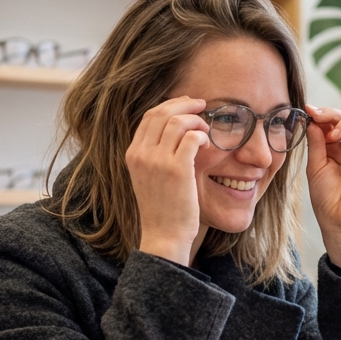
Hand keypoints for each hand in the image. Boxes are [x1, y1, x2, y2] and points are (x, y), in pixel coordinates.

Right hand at [125, 96, 209, 265]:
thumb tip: (173, 131)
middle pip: (162, 113)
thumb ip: (154, 155)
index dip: (170, 105)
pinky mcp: (177, 169)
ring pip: (178, 121)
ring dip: (197, 120)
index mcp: (132, 154)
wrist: (163, 235)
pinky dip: (203, 135)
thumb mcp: (148, 178)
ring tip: (207, 130)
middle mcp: (141, 154)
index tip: (187, 104)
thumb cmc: (162, 209)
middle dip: (185, 104)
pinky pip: (192, 137)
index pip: (149, 116)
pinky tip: (207, 143)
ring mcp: (158, 161)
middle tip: (203, 105)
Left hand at [305, 104, 340, 273]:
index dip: (321, 114)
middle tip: (320, 117)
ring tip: (334, 135)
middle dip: (332, 114)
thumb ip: (316, 144)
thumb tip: (313, 120)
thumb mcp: (315, 167)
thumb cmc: (325, 199)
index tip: (308, 110)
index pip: (330, 123)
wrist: (339, 222)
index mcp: (332, 148)